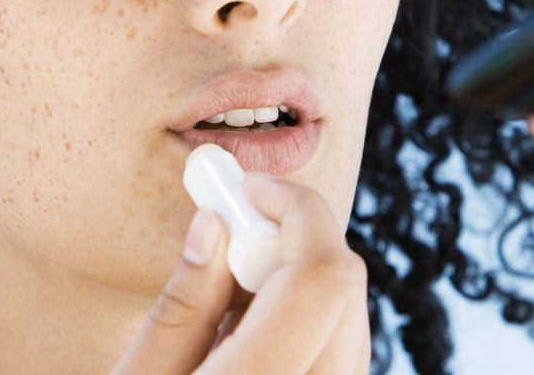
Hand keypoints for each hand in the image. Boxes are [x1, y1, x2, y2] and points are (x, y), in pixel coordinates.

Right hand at [112, 173, 370, 373]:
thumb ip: (183, 305)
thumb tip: (214, 223)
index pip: (320, 277)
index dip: (294, 211)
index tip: (248, 186)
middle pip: (344, 286)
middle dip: (294, 234)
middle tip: (232, 222)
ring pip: (350, 314)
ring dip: (299, 275)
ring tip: (230, 287)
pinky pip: (340, 346)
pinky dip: (306, 315)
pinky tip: (248, 324)